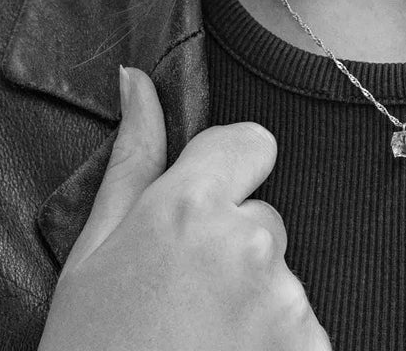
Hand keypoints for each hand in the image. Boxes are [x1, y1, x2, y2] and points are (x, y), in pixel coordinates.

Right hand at [38, 66, 331, 350]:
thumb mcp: (93, 257)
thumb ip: (131, 161)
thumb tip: (138, 81)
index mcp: (188, 207)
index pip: (252, 141)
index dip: (229, 172)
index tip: (203, 211)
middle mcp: (248, 242)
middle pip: (265, 216)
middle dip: (234, 248)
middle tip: (183, 304)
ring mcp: (285, 300)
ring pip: (282, 274)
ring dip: (253, 302)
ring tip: (202, 344)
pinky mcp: (312, 348)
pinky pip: (302, 325)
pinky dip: (275, 345)